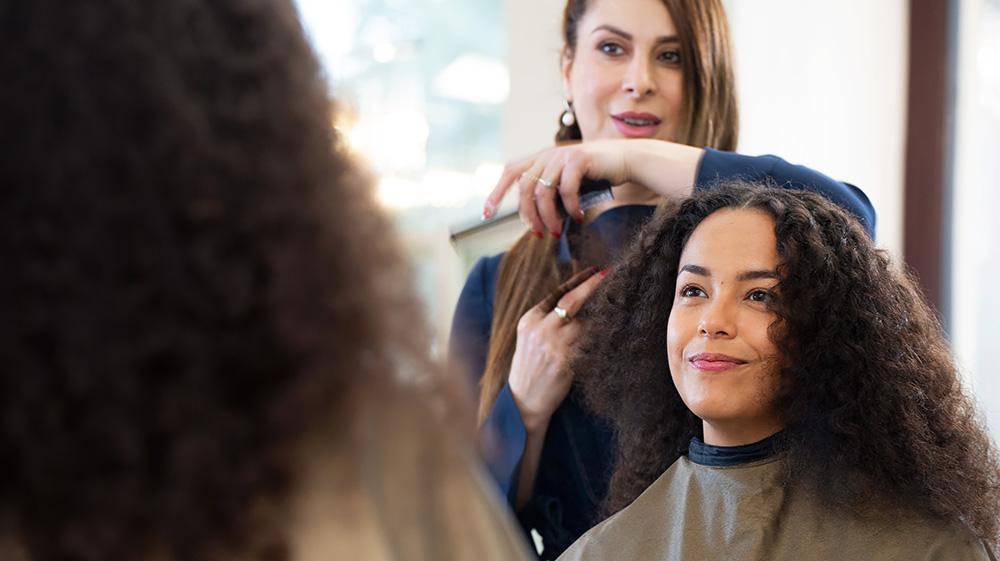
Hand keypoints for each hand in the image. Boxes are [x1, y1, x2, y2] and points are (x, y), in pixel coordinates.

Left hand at [483, 140, 630, 236]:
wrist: (627, 160)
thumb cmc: (596, 177)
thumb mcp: (567, 186)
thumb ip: (549, 197)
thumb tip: (533, 223)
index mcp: (541, 158)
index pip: (511, 173)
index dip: (497, 193)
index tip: (486, 215)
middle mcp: (548, 154)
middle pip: (525, 188)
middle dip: (528, 216)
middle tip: (539, 235)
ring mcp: (563, 155)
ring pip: (543, 192)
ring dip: (548, 217)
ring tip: (556, 231)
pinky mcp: (580, 159)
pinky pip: (566, 189)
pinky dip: (570, 208)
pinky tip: (579, 218)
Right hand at [508, 267, 605, 432]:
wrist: (523, 401)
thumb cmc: (529, 368)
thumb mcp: (529, 338)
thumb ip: (547, 320)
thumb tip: (576, 302)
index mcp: (530, 320)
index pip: (557, 294)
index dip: (578, 281)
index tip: (595, 271)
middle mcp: (540, 329)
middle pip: (571, 301)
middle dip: (591, 286)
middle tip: (608, 275)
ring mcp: (553, 345)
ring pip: (584, 322)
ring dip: (599, 315)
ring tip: (614, 307)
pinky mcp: (566, 362)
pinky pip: (588, 343)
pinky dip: (600, 336)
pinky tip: (610, 331)